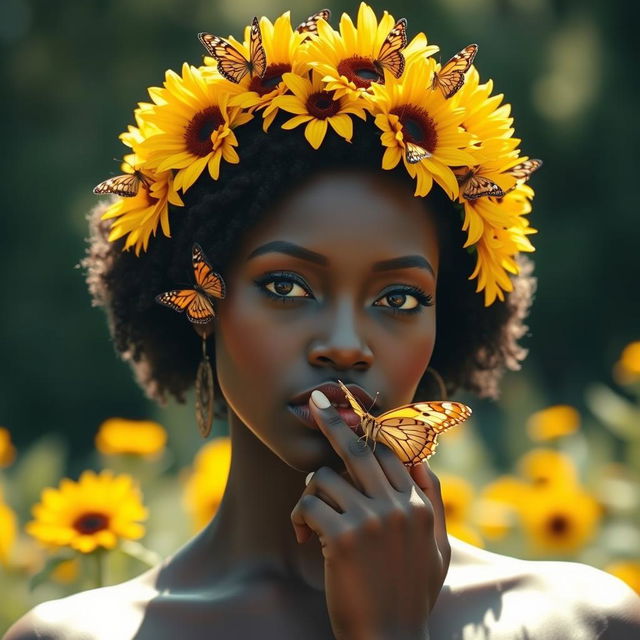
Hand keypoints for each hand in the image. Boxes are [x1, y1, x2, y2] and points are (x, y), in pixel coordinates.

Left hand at [291, 390, 449, 639]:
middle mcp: (399, 506)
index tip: (352, 412)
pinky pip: (310, 504)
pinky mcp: (344, 538)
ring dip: (311, 492)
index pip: (390, 453)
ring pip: (326, 477)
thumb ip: (434, 501)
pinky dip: (299, 517)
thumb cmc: (410, 595)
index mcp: (420, 506)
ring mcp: (372, 521)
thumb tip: (423, 458)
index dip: (367, 431)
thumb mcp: (437, 549)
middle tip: (314, 403)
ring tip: (309, 518)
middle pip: (359, 449)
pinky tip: (302, 536)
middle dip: (333, 423)